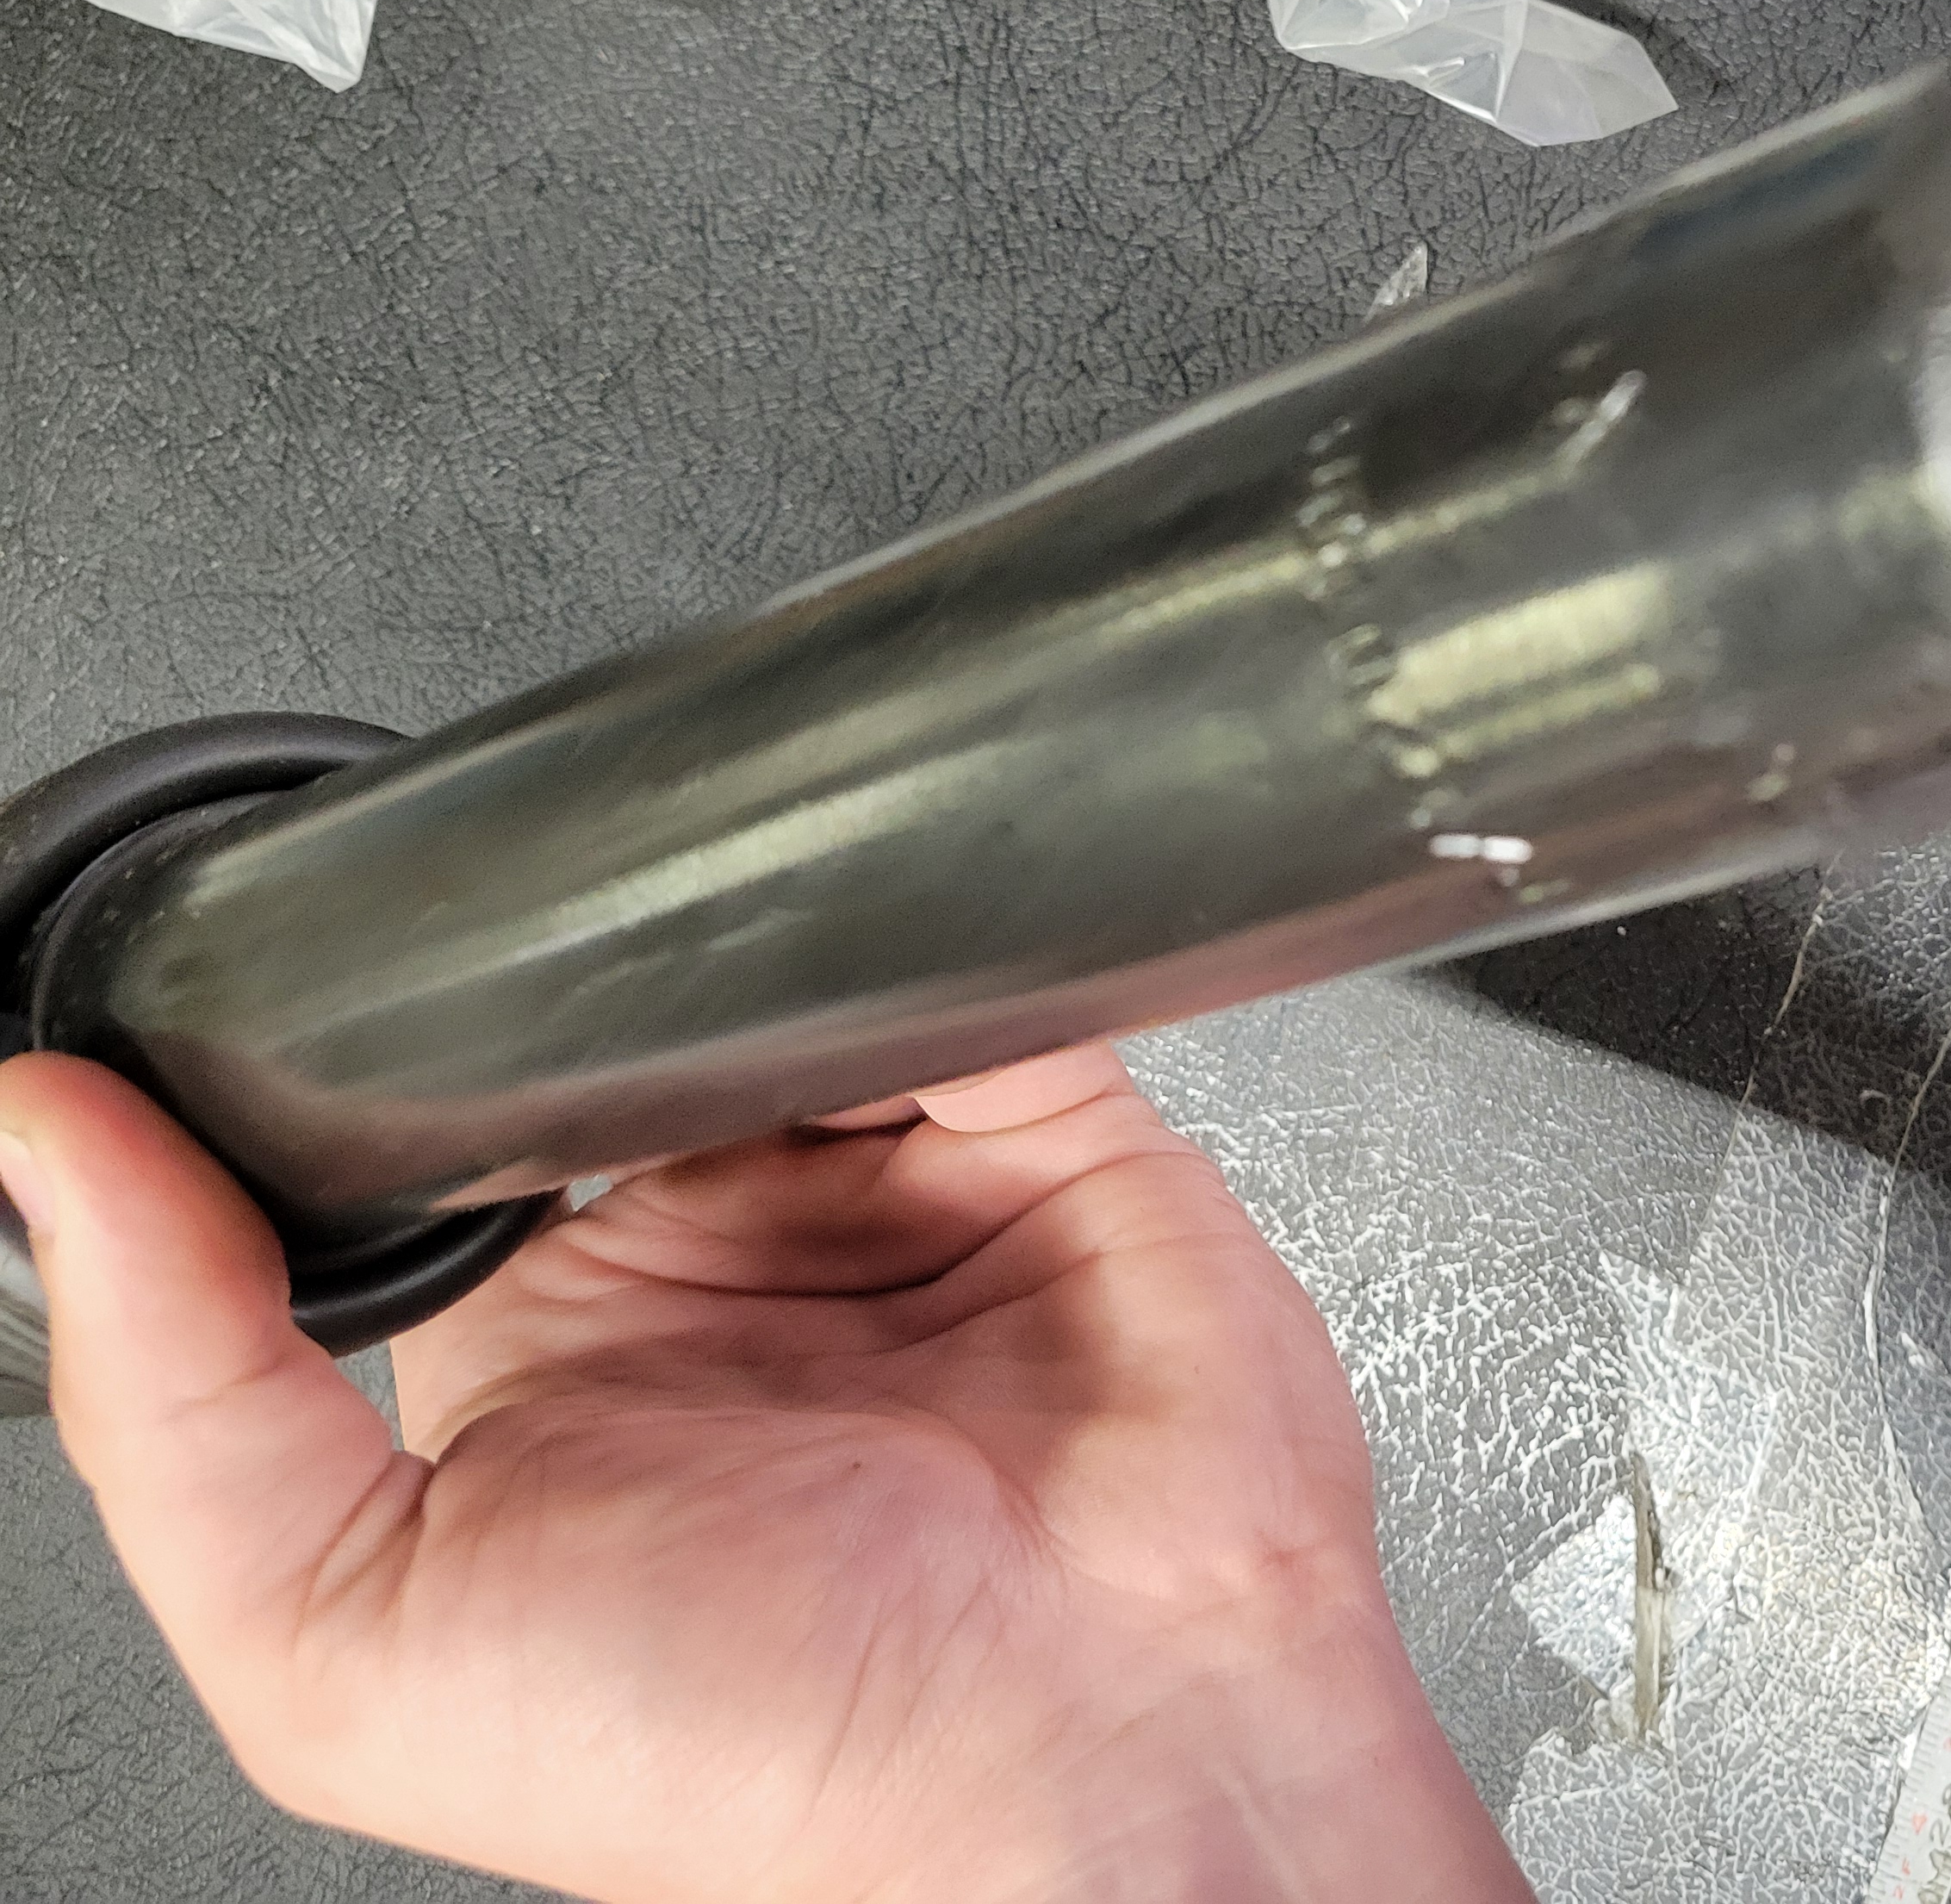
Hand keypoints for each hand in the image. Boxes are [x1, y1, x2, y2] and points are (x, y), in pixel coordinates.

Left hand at [0, 1044, 1534, 1903]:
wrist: (1093, 1763)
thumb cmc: (761, 1765)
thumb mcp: (355, 1645)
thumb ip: (182, 1406)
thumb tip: (37, 1153)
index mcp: (545, 1350)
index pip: (424, 1128)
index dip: (373, 1047)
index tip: (309, 992)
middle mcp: (717, 1252)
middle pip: (607, 1018)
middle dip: (573, 968)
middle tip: (542, 969)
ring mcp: (893, 1179)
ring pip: (786, 963)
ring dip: (751, 940)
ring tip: (723, 990)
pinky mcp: (1054, 1126)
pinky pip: (972, 971)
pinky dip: (923, 938)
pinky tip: (871, 988)